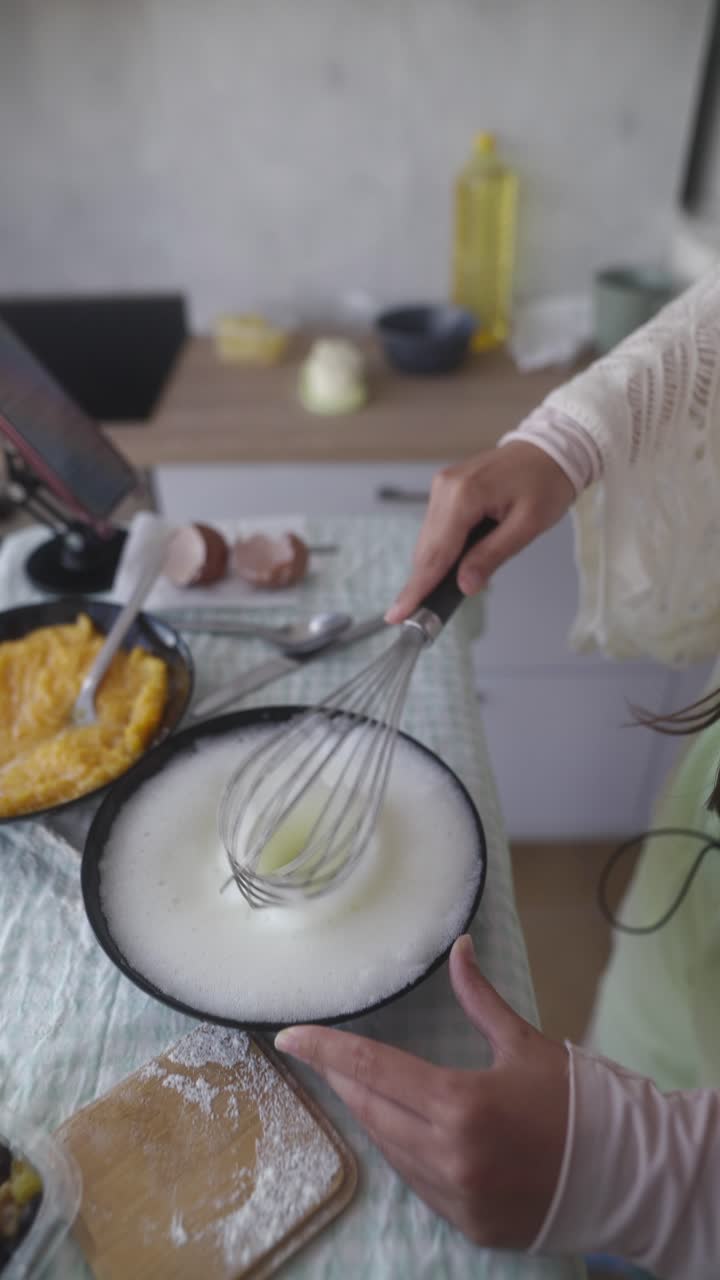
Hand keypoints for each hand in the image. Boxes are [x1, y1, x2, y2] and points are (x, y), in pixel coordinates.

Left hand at [275, 935, 568, 1248]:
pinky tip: (408, 1128)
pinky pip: (415, 1180)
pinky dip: (404, 1149)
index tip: (289, 1037)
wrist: (622, 1172)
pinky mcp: (465, 1223)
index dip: (325, 1051)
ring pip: (388, 1147)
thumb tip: (458, 947)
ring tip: (367, 1085)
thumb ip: (479, 998)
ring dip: (373, 1114)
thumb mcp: (523, 1043)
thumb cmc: (573, 1100)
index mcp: (461, 1104)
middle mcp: (449, 1156)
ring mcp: (455, 1196)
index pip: (372, 1070)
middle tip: (326, 1054)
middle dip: (345, 1079)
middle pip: (370, 1110)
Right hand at [385, 441, 574, 622]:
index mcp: (464, 495)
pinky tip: (446, 569)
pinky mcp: (447, 488)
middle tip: (417, 617)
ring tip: (429, 599)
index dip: (418, 588)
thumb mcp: (528, 525)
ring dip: (430, 569)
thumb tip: (464, 584)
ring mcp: (443, 486)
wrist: (551, 448)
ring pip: (428, 540)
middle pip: (426, 549)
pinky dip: (439, 551)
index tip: (399, 614)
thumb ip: (492, 555)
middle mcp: (445, 488)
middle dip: (421, 584)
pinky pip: (437, 528)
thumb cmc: (546, 482)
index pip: (436, 553)